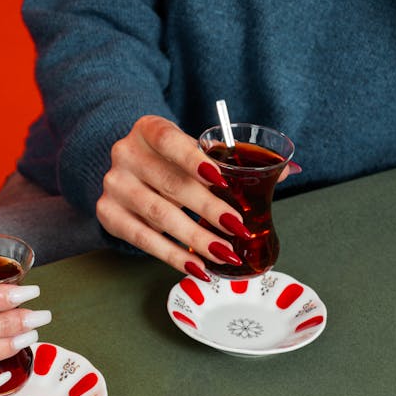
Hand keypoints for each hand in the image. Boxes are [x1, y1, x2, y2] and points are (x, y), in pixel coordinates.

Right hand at [96, 115, 293, 279]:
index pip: (169, 141)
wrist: (127, 167)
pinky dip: (172, 256)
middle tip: (239, 229)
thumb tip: (288, 171)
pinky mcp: (108, 214)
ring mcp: (113, 185)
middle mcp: (125, 154)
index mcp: (148, 129)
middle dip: (208, 209)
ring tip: (224, 253)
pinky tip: (196, 266)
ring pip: (157, 215)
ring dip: (195, 238)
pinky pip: (142, 240)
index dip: (195, 160)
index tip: (223, 180)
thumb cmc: (171, 158)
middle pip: (170, 184)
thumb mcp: (193, 148)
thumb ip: (234, 159)